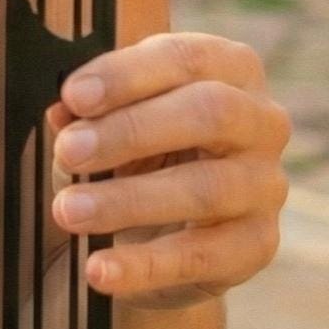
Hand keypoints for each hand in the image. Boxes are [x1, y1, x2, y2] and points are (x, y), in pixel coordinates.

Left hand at [46, 31, 289, 310]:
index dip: (127, 74)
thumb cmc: (132, 148)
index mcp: (228, 69)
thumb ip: (86, 110)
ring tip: (68, 211)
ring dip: (127, 200)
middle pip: (210, 113)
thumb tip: (62, 112)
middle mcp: (262, 121)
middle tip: (68, 151)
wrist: (154, 226)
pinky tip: (98, 269)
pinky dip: (145, 265)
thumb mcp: (106, 119)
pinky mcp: (257, 245)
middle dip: (131, 131)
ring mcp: (266, 185)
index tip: (73, 96)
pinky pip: (203, 256)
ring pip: (206, 188)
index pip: (186, 59)